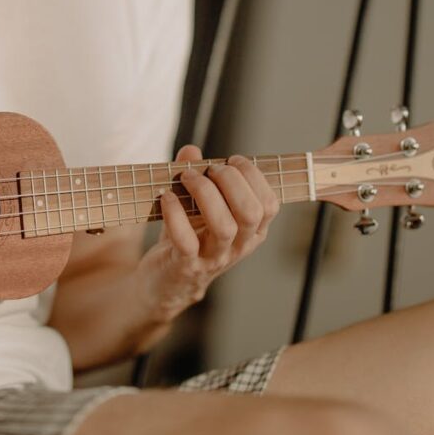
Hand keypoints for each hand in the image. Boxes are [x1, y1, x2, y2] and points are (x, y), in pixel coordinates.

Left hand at [136, 144, 279, 321]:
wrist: (165, 283)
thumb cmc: (187, 239)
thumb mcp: (197, 207)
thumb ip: (198, 177)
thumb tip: (191, 151)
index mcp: (251, 232)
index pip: (269, 204)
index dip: (253, 176)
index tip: (232, 160)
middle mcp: (239, 246)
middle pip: (250, 212)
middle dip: (231, 181)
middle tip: (209, 170)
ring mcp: (215, 258)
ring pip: (224, 226)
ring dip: (205, 193)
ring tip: (187, 178)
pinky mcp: (187, 266)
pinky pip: (186, 240)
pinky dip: (175, 213)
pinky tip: (166, 197)